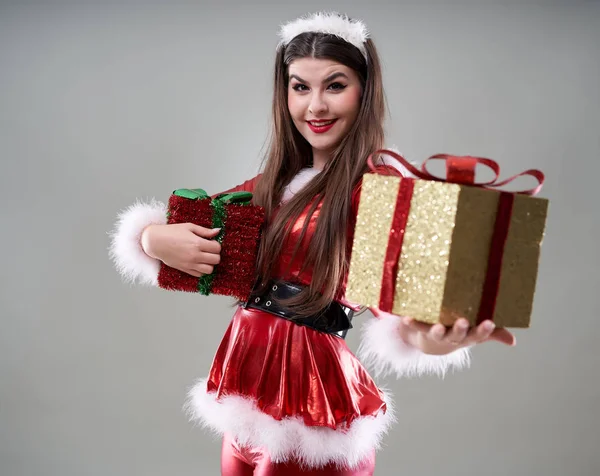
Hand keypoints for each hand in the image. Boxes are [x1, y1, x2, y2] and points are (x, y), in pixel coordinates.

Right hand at [141, 223, 220, 276]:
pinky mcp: (184, 269)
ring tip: (205, 257)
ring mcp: (190, 264)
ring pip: (210, 270)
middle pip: (216, 260)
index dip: (216, 244)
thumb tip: (218, 231)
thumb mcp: (189, 227)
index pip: (217, 248)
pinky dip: (202, 270)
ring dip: (210, 264)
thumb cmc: (172, 232)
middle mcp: (195, 255)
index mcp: (197, 243)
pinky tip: (198, 262)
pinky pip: (200, 274)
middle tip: (209, 249)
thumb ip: (205, 231)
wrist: (155, 242)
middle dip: (215, 254)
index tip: (210, 242)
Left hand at [401, 317, 515, 354]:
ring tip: (438, 327)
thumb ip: (493, 335)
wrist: (429, 344)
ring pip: (437, 333)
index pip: (478, 335)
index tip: (490, 322)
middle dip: (460, 329)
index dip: (484, 330)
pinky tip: (406, 318)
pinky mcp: (421, 330)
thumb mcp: (474, 334)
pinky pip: (416, 326)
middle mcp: (451, 338)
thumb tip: (512, 341)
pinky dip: (411, 323)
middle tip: (463, 321)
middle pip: (457, 335)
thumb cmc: (457, 333)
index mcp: (466, 337)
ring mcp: (435, 334)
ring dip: (437, 330)